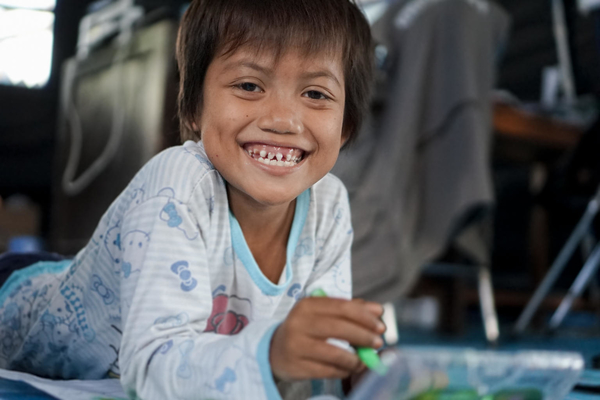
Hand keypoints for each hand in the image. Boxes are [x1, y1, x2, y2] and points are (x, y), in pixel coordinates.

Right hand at [270, 297, 384, 380]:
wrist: (274, 350)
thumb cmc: (306, 329)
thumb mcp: (322, 314)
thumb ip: (350, 309)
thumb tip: (377, 310)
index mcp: (308, 305)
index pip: (342, 307)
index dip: (365, 317)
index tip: (380, 326)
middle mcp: (300, 322)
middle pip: (339, 328)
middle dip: (363, 336)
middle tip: (378, 343)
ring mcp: (297, 345)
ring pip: (334, 352)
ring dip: (355, 358)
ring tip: (364, 361)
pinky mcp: (296, 366)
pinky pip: (327, 370)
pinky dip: (343, 370)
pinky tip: (349, 369)